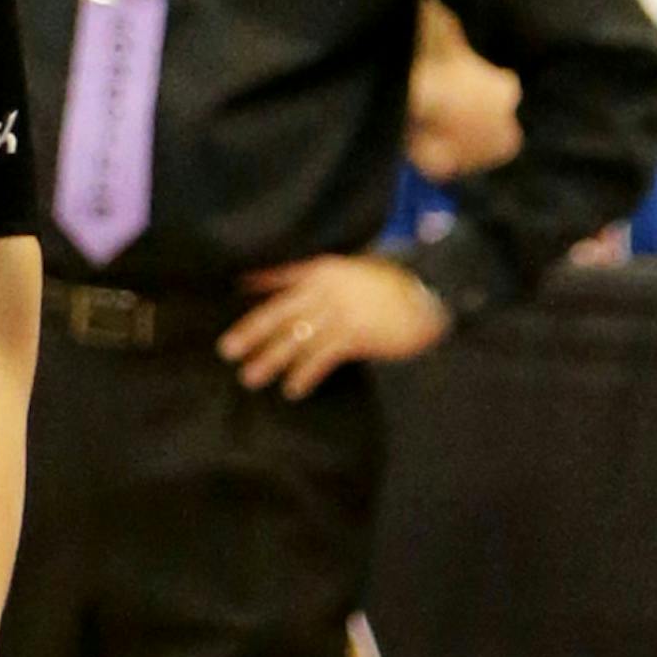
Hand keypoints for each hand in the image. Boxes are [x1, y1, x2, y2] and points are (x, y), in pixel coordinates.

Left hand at [220, 255, 451, 398]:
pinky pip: (323, 356)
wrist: (431, 289)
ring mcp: (339, 311)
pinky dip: (306, 373)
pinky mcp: (356, 334)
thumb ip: (327, 281)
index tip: (230, 292)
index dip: (256, 284)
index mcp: (323, 268)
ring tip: (250, 376)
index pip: (281, 276)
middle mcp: (325, 288)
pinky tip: (293, 388)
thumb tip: (301, 300)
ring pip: (296, 337)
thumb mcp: (355, 271)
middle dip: (252, 331)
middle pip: (280, 312)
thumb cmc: (394, 283)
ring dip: (271, 358)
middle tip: (226, 350)